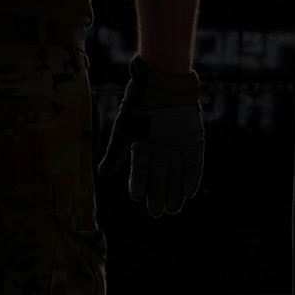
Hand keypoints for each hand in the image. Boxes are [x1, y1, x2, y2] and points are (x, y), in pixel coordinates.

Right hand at [99, 58, 204, 216]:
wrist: (161, 82)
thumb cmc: (139, 103)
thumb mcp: (124, 129)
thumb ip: (115, 153)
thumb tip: (101, 176)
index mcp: (142, 148)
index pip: (140, 174)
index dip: (139, 187)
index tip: (139, 199)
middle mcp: (160, 150)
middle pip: (159, 178)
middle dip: (158, 195)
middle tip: (157, 212)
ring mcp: (177, 146)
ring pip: (176, 175)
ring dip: (174, 192)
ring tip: (172, 208)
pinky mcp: (193, 141)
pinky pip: (194, 164)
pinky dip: (192, 177)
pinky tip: (189, 192)